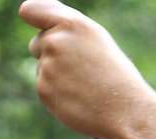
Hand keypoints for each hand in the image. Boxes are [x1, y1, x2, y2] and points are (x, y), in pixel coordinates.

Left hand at [19, 0, 155, 138]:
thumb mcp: (97, 40)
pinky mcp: (44, 89)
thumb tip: (36, 20)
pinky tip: (79, 99)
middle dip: (51, 54)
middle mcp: (56, 40)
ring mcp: (47, 65)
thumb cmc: (116, 75)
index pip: (32, 10)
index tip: (29, 19)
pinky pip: (45, 88)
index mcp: (72, 24)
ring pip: (43, 67)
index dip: (31, 15)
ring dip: (59, 76)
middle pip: (38, 43)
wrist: (125, 111)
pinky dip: (59, 94)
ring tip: (86, 86)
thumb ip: (67, 29)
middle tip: (82, 69)